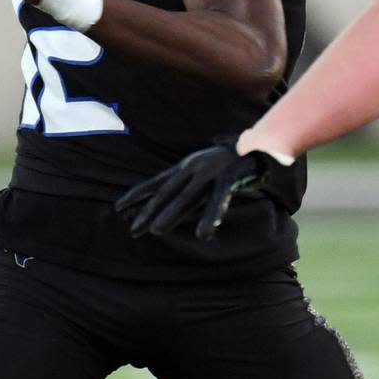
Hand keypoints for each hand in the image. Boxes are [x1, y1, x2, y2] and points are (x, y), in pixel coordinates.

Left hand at [115, 144, 268, 239]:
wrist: (260, 144)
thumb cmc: (230, 163)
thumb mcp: (204, 172)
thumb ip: (188, 186)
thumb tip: (170, 204)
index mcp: (186, 167)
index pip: (157, 182)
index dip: (137, 195)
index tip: (118, 208)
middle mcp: (194, 168)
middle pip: (167, 192)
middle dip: (148, 211)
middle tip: (133, 230)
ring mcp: (211, 171)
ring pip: (188, 196)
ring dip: (171, 214)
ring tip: (156, 231)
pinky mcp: (229, 177)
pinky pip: (219, 200)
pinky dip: (210, 216)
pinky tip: (204, 234)